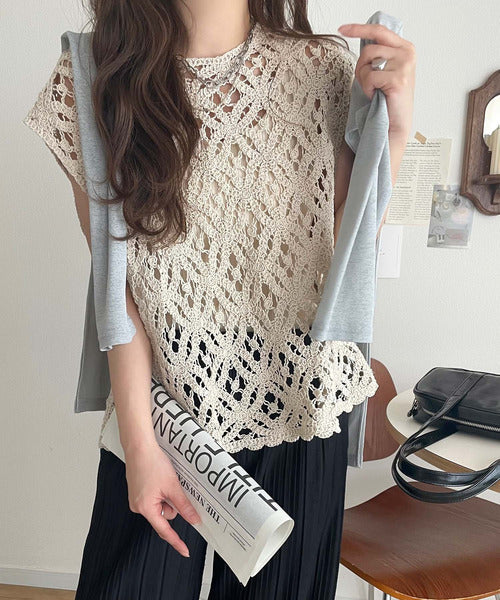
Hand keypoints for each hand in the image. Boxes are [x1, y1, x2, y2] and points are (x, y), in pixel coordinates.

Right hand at [124, 441, 201, 557]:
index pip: (164, 530)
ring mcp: (136, 499)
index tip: (184, 550)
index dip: (176, 541)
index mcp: (146, 508)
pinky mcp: (138, 492)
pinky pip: (154, 499)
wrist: (139, 447)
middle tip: (172, 487)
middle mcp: (138, 507)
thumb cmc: (152, 463)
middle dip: (172, 504)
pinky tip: (160, 479)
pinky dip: (161, 492)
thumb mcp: (172, 486)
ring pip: (160, 506)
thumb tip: (193, 519)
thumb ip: (184, 505)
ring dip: (167, 496)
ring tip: (164, 479)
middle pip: (164, 515)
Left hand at [337, 23, 415, 135]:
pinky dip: (367, 88)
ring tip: (373, 90)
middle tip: (363, 80)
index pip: (379, 30)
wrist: (395, 125)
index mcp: (405, 48)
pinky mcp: (398, 78)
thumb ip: (378, 55)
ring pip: (368, 60)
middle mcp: (407, 52)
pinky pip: (369, 76)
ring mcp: (404, 64)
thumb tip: (362, 43)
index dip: (359, 29)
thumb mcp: (384, 71)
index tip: (342, 29)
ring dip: (364, 78)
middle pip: (370, 46)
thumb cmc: (388, 100)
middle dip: (360, 65)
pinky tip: (376, 96)